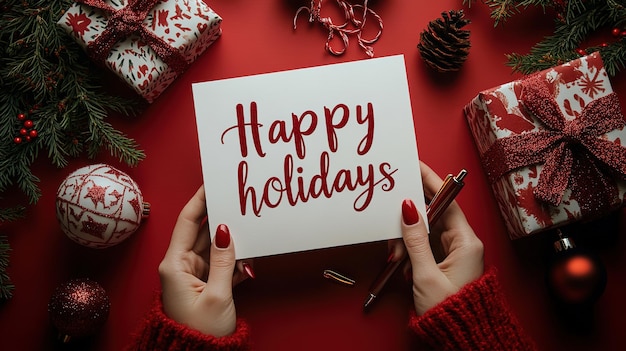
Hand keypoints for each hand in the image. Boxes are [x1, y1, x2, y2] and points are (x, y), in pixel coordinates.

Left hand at [158, 186, 251, 335]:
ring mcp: (193, 274)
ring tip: (247, 224)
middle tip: (236, 199)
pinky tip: (247, 256)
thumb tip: (224, 230)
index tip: (211, 183)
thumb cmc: (199, 331)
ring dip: (230, 240)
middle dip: (219, 216)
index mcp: (175, 264)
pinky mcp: (205, 284)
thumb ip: (223, 260)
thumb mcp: (217, 294)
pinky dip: (234, 259)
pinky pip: (220, 263)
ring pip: (214, 247)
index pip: (187, 222)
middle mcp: (181, 265)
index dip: (199, 200)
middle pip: (201, 231)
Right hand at [389, 162, 483, 314]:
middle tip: (393, 218)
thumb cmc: (449, 309)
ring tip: (398, 257)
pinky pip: (425, 246)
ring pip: (425, 231)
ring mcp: (454, 252)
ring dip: (407, 240)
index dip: (430, 182)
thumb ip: (414, 239)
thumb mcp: (426, 274)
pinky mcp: (445, 262)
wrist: (460, 336)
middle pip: (433, 215)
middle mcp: (463, 243)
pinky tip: (403, 262)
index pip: (447, 201)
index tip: (415, 166)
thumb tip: (408, 208)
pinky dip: (411, 251)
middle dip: (410, 220)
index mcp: (467, 241)